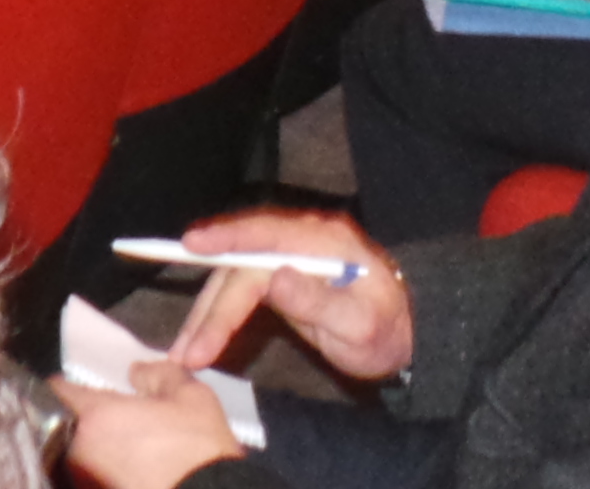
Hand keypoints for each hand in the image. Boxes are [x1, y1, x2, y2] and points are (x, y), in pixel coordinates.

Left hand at [54, 363, 249, 488]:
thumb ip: (158, 373)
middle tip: (115, 422)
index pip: (60, 390)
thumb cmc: (197, 447)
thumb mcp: (190, 395)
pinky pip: (94, 480)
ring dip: (98, 451)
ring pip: (82, 456)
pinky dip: (107, 474)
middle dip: (88, 422)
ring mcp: (84, 482)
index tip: (76, 386)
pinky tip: (134, 473)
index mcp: (96, 415)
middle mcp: (80, 450)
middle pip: (71, 426)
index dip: (68, 384)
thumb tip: (135, 372)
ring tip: (129, 452)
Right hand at [164, 209, 408, 380]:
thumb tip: (274, 279)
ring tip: (185, 354)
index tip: (192, 246)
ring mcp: (288, 256)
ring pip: (233, 277)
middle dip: (210, 307)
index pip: (265, 235)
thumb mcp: (359, 325)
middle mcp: (300, 240)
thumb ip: (319, 302)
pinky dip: (216, 314)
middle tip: (187, 351)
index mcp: (323, 241)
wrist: (405, 332)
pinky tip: (199, 338)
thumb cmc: (387, 329)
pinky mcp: (280, 274)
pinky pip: (239, 288)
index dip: (226, 239)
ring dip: (206, 314)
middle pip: (240, 263)